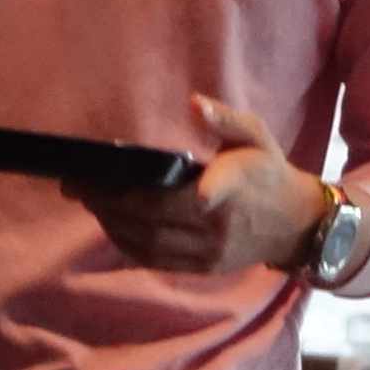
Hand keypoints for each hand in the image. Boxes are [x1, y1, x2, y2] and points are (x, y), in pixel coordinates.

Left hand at [86, 96, 333, 277]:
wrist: (292, 225)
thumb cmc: (267, 172)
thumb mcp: (256, 136)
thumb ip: (227, 119)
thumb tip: (195, 103)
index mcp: (236, 187)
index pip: (211, 191)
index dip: (187, 193)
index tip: (156, 187)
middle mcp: (219, 224)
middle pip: (156, 215)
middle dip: (110, 199)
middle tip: (76, 182)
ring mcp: (208, 250)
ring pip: (149, 240)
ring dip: (112, 221)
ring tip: (85, 198)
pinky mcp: (201, 266)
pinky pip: (155, 259)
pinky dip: (126, 242)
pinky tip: (108, 222)